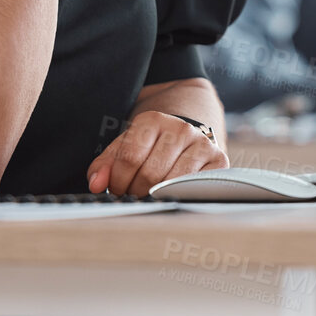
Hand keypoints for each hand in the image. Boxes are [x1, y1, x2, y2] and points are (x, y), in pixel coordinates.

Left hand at [86, 111, 226, 196]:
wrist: (188, 133)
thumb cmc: (152, 145)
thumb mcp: (125, 147)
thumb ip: (105, 164)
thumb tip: (96, 184)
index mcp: (153, 120)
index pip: (129, 158)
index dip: (118, 180)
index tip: (117, 188)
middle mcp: (181, 128)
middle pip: (150, 174)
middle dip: (136, 190)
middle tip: (134, 192)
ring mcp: (202, 143)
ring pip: (171, 183)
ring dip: (156, 195)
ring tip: (150, 193)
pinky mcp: (219, 160)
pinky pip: (194, 187)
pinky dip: (179, 194)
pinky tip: (172, 192)